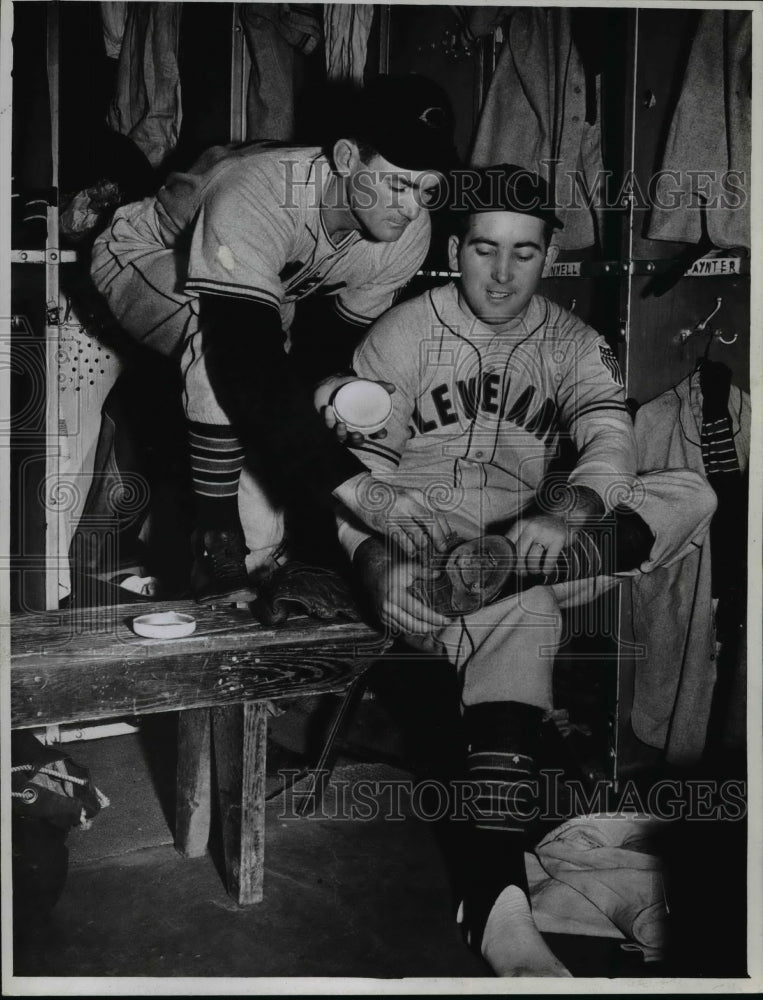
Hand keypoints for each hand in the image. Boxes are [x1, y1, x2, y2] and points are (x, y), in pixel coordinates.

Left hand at [314, 374, 395, 445]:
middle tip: (357, 435)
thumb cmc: (351, 388)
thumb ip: (378, 387)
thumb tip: (392, 387)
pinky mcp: (328, 422)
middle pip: (357, 440)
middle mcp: (353, 427)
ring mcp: (340, 427)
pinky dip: (328, 417)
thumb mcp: (364, 386)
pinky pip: (328, 423)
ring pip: (341, 437)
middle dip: (358, 440)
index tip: (381, 433)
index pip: (375, 432)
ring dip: (341, 434)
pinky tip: (328, 408)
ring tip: (341, 425)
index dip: (379, 434)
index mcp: (365, 422)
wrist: (332, 383)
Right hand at [334, 472, 450, 558]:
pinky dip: (409, 548)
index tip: (448, 538)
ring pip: (417, 533)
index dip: (445, 528)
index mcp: (416, 495)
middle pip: (431, 522)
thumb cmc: (386, 496)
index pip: (437, 512)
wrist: (362, 491)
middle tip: (442, 549)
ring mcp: (397, 512)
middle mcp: (409, 502)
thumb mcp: (406, 495)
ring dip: (423, 545)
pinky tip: (411, 553)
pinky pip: (402, 539)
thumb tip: (435, 526)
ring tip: (425, 552)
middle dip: (439, 538)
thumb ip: (420, 507)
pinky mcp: (385, 522)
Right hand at [355, 538, 446, 634]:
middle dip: (430, 627)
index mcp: (395, 595)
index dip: (434, 618)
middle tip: (442, 624)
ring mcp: (385, 615)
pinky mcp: (384, 620)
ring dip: (422, 630)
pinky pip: (401, 629)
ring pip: (408, 629)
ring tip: (435, 626)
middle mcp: (389, 607)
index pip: (419, 611)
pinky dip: (413, 630)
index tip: (445, 620)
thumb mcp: (407, 568)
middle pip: (414, 625)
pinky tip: (422, 626)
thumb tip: (438, 574)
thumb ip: (423, 572)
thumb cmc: (391, 572)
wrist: (373, 577)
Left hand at [506, 512, 568, 575]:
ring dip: (533, 570)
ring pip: (533, 558)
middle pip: (519, 553)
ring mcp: (545, 533)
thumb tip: (508, 562)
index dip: (509, 559)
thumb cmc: (541, 529)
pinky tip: (546, 571)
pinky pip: (549, 560)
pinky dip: (546, 569)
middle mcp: (532, 527)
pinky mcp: (559, 539)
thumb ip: (516, 540)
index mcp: (521, 524)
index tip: (512, 567)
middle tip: (524, 573)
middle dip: (520, 568)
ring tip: (536, 571)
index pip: (508, 545)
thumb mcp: (526, 529)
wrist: (564, 518)